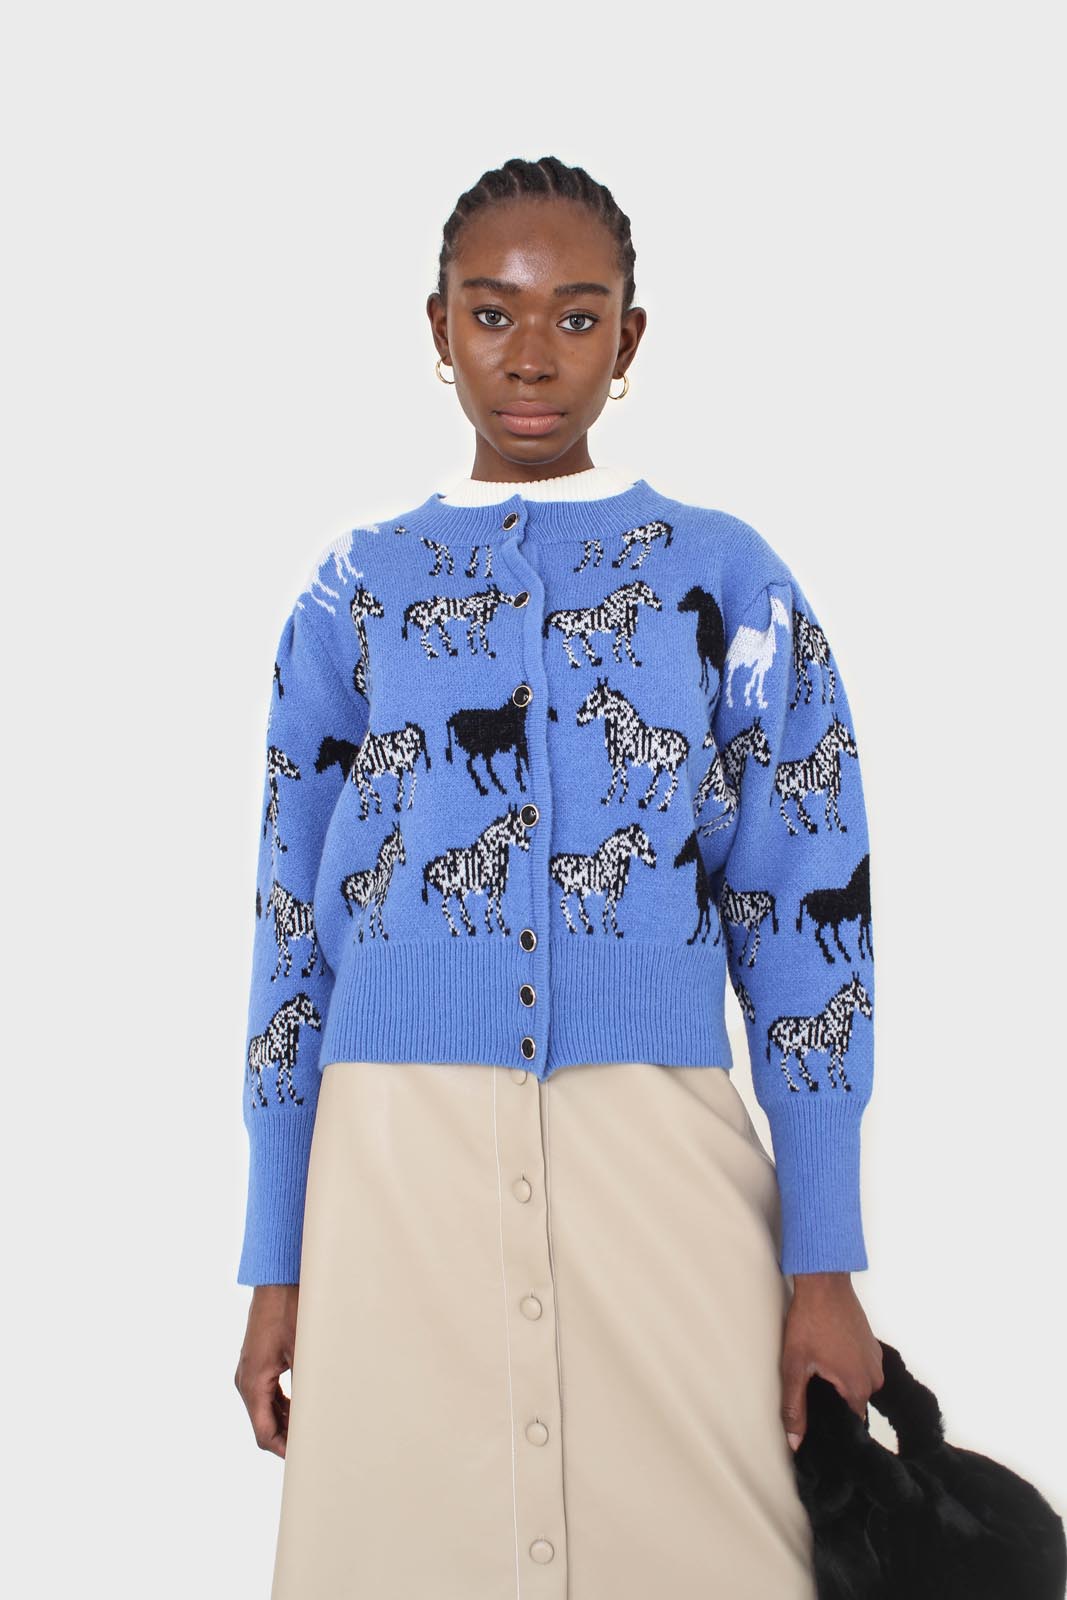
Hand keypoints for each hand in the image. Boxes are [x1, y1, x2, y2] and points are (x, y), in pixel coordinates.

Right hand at [235, 1284, 299, 1457]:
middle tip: (315, 1448)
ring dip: (287, 1422)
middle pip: (264, 1424)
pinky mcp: (258, 1362)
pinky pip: (268, 1394)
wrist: (277, 1281)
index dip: (283, 1450)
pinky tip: (305, 1408)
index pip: (264, 1433)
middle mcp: (246, 1380)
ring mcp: (250, 1371)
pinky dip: (284, 1406)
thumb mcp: (303, 1352)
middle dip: (288, 1438)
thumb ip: (306, 1386)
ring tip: (314, 1430)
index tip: (304, 1460)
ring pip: (266, 1410)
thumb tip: (318, 1415)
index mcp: (253, 1382)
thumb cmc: (291, 1311)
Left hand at [780, 1271, 883, 1451]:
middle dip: (832, 1404)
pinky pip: (859, 1369)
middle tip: (809, 1392)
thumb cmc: (810, 1320)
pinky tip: (825, 1360)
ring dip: (838, 1385)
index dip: (831, 1427)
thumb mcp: (795, 1366)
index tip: (816, 1423)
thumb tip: (795, 1442)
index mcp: (858, 1387)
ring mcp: (875, 1360)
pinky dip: (844, 1370)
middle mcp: (874, 1377)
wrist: (824, 1282)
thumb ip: (795, 1407)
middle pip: (852, 1406)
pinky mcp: (871, 1346)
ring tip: (815, 1374)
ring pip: (855, 1386)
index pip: (849, 1425)